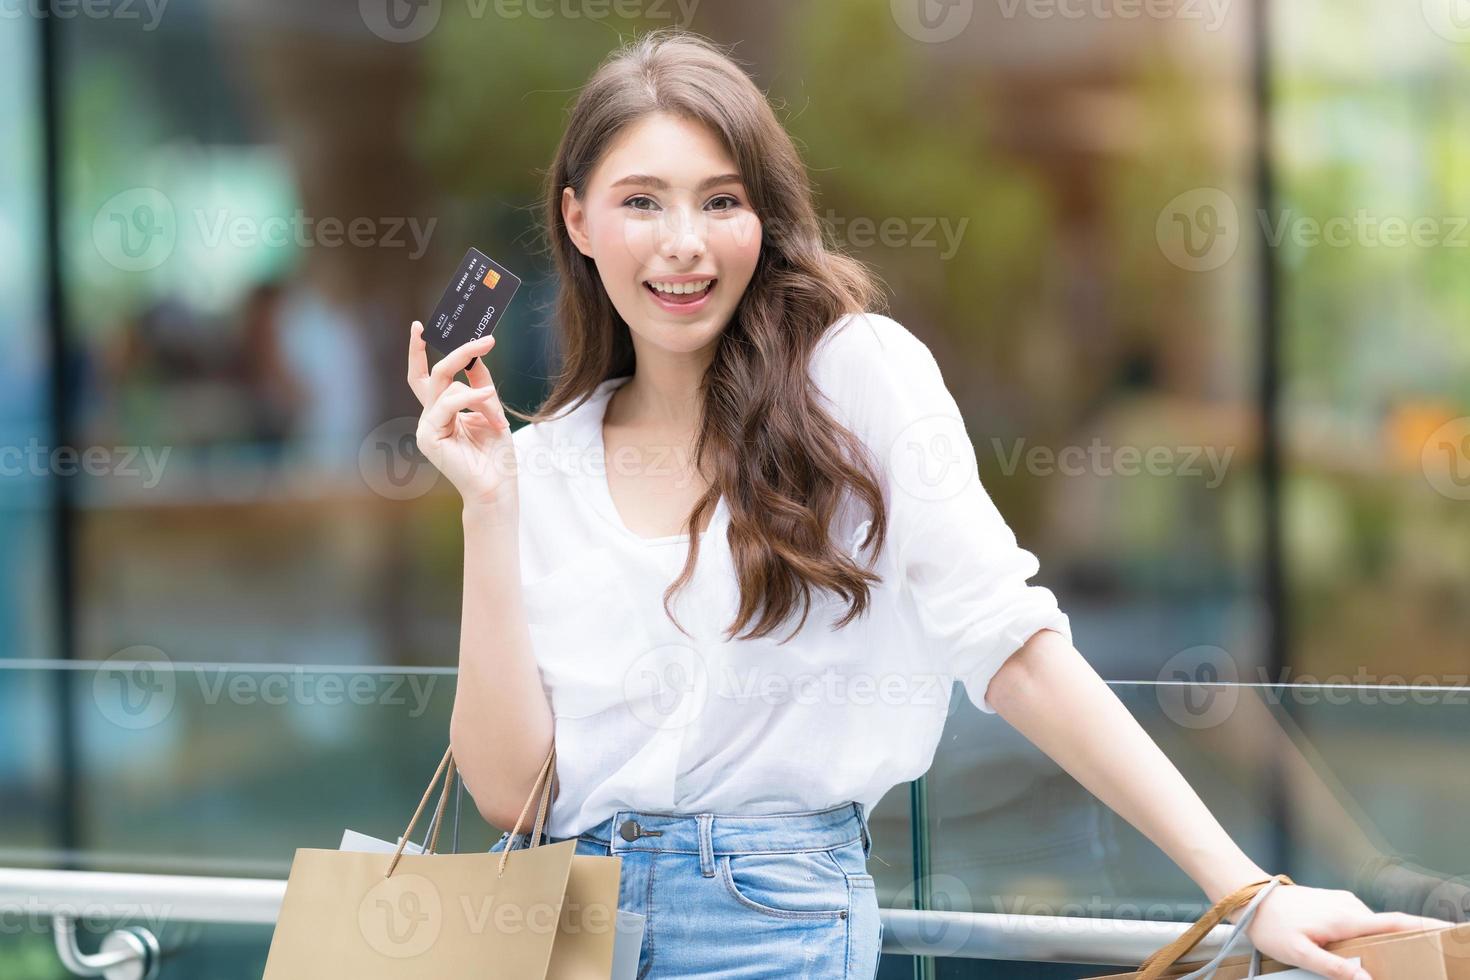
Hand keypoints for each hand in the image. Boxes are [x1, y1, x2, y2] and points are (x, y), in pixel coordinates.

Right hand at [406, 322, 516, 513]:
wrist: (496, 487)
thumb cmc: (496, 455)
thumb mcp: (492, 410)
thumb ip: (480, 384)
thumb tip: (474, 356)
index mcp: (442, 411)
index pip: (425, 376)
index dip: (419, 351)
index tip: (421, 326)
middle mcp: (430, 417)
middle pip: (433, 374)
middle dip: (456, 353)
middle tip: (483, 339)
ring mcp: (427, 427)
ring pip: (445, 386)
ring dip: (479, 391)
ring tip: (497, 411)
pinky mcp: (428, 437)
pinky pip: (447, 404)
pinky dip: (470, 398)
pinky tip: (488, 400)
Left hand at [1241, 882, 1455, 978]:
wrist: (1247, 895)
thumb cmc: (1271, 924)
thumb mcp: (1300, 952)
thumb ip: (1335, 968)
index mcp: (1349, 918)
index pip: (1398, 923)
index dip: (1426, 928)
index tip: (1450, 931)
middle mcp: (1351, 906)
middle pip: (1388, 930)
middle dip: (1401, 947)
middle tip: (1407, 968)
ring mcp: (1343, 903)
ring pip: (1371, 928)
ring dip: (1377, 945)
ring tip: (1378, 965)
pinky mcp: (1333, 904)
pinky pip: (1358, 924)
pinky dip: (1363, 938)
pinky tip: (1353, 954)